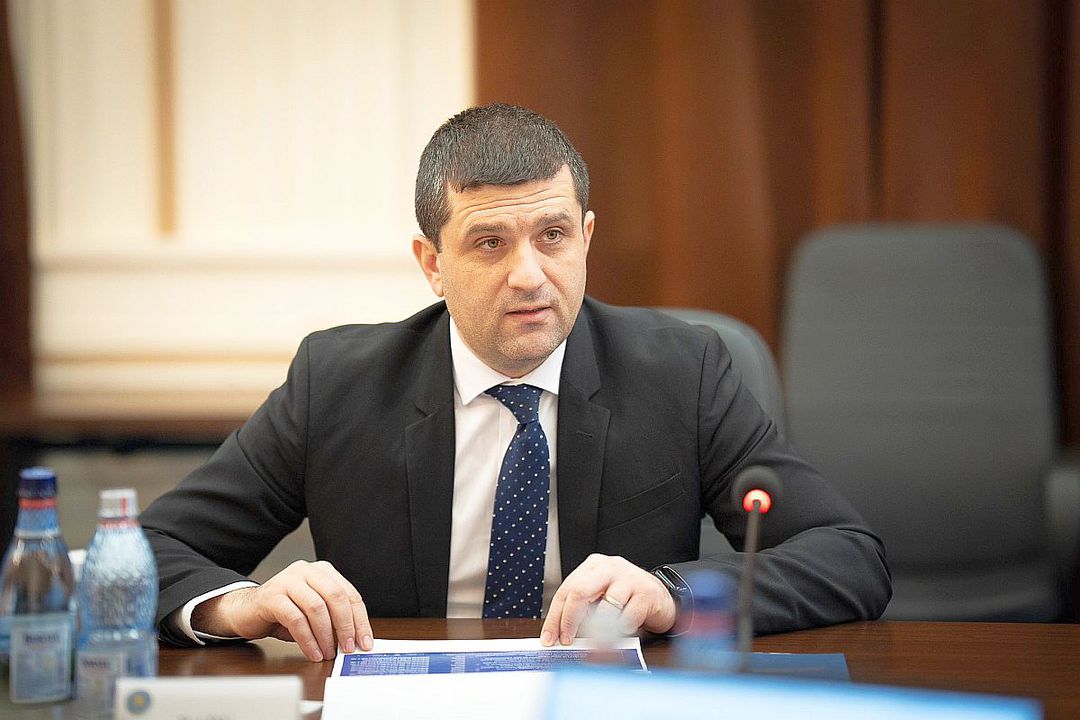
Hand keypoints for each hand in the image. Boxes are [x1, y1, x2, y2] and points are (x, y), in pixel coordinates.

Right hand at [192, 560, 372, 661]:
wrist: (246, 610)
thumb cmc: (284, 612)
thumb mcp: (314, 614)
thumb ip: (333, 620)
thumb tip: (354, 640)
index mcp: (323, 571)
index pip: (349, 594)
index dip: (360, 620)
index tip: (365, 641)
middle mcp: (307, 570)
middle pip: (336, 597)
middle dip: (345, 626)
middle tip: (348, 648)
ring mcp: (288, 580)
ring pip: (316, 608)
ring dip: (325, 635)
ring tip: (327, 653)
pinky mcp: (272, 595)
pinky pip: (296, 619)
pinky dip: (307, 639)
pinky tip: (312, 652)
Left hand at [540, 554, 676, 645]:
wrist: (660, 596)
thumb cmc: (626, 598)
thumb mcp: (601, 597)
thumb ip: (582, 610)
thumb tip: (560, 635)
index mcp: (593, 566)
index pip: (566, 591)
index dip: (555, 617)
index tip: (550, 638)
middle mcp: (609, 567)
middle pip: (579, 592)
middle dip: (569, 621)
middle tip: (568, 641)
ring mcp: (629, 578)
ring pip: (606, 606)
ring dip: (600, 630)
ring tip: (599, 640)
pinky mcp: (646, 592)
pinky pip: (628, 617)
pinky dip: (623, 629)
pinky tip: (624, 630)